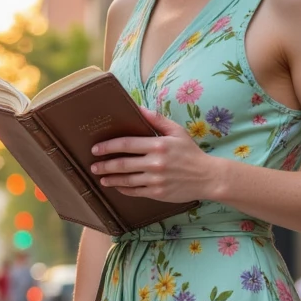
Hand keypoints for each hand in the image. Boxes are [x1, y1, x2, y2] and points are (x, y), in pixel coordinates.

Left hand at [91, 107, 223, 202]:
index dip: (108, 147)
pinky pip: (135, 192)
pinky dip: (124, 189)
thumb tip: (138, 108)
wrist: (207, 177)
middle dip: (105, 165)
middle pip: (123, 164)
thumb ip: (157, 119)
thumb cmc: (190, 153)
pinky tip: (117, 186)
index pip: (127, 145)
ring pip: (127, 180)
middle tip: (93, 165)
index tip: (96, 148)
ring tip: (101, 177)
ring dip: (111, 179)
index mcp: (158, 145)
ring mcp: (156, 180)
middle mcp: (155, 163)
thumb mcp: (177, 131)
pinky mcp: (158, 193)